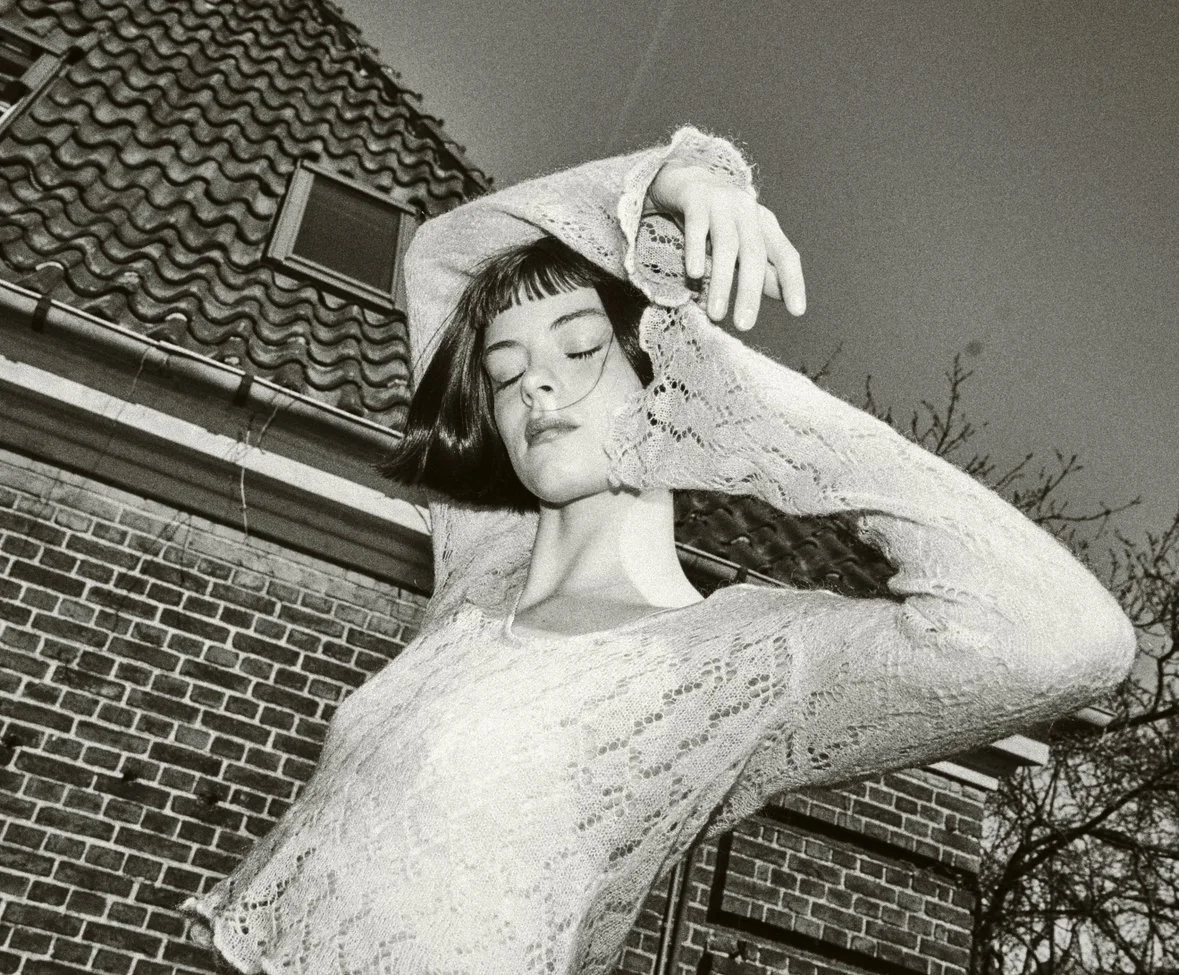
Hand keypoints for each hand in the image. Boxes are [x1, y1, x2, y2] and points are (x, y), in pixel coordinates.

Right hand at [647, 160, 805, 329]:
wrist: (683, 179)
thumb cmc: (716, 220)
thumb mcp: (741, 244)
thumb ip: (760, 268)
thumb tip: (782, 295)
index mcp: (764, 224)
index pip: (785, 255)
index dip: (794, 282)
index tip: (798, 312)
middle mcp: (747, 210)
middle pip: (754, 254)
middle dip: (751, 292)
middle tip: (745, 325)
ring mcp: (721, 202)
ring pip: (726, 245)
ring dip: (722, 281)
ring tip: (717, 314)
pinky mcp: (694, 198)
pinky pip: (696, 227)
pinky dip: (696, 251)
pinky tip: (695, 274)